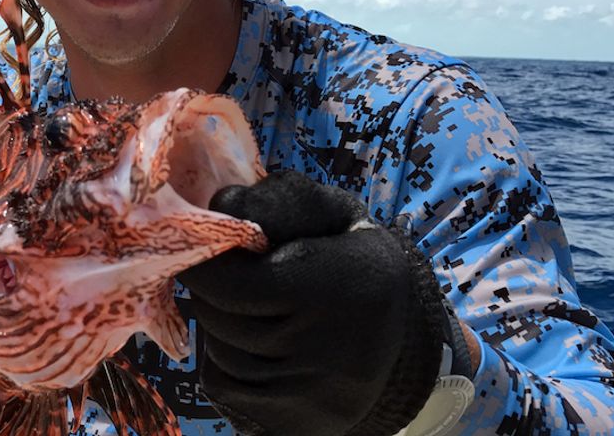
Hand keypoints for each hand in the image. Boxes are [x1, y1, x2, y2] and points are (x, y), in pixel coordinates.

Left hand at [180, 171, 445, 435]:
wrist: (406, 348)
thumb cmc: (358, 266)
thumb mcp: (334, 215)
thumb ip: (280, 200)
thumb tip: (221, 206)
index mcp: (335, 286)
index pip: (230, 282)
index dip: (206, 261)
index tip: (210, 246)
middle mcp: (322, 348)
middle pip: (218, 315)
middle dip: (211, 288)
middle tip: (229, 273)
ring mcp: (305, 394)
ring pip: (217, 350)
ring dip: (220, 324)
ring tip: (250, 309)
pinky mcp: (290, 423)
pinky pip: (222, 384)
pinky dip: (225, 360)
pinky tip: (255, 344)